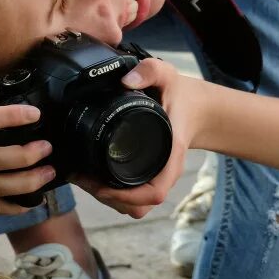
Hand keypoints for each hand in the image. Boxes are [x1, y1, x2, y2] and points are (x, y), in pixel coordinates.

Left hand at [72, 57, 209, 219]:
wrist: (196, 108)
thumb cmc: (180, 96)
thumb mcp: (167, 75)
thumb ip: (148, 71)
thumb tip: (126, 81)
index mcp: (170, 155)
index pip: (154, 192)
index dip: (126, 197)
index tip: (100, 186)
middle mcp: (164, 172)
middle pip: (137, 206)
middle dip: (108, 198)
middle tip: (82, 177)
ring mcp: (157, 177)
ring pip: (133, 207)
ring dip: (108, 199)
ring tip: (84, 178)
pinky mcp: (148, 177)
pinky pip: (132, 199)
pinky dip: (113, 196)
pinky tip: (95, 178)